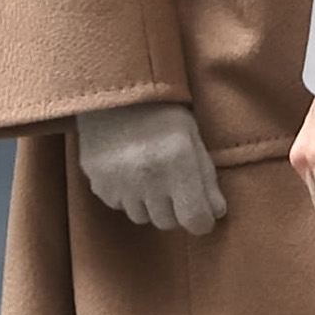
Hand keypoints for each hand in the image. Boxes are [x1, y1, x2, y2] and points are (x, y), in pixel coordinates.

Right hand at [75, 103, 226, 235]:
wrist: (115, 92)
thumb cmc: (162, 111)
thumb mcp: (192, 137)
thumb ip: (206, 177)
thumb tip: (216, 212)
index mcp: (178, 163)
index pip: (195, 221)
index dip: (202, 220)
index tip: (202, 213)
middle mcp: (148, 178)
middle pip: (167, 222)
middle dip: (175, 210)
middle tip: (173, 183)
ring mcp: (119, 183)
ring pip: (141, 216)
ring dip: (149, 203)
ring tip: (149, 173)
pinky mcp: (97, 183)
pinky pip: (118, 204)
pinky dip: (126, 195)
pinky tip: (128, 170)